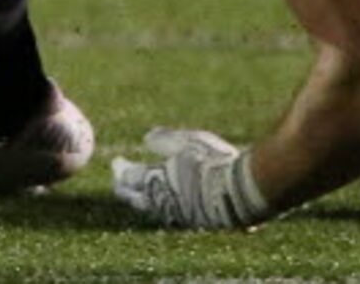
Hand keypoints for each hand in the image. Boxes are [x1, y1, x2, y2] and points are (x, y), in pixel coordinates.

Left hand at [111, 127, 268, 229]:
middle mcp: (163, 201)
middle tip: (120, 182)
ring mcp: (179, 214)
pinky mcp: (196, 221)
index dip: (121, 170)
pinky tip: (168, 201)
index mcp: (156, 180)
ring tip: (140, 192)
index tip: (116, 163)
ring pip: (152, 209)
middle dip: (126, 189)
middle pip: (136, 198)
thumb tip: (145, 139)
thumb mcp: (188, 142)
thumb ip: (164, 140)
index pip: (129, 178)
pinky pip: (171, 214)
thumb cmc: (214, 162)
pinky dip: (163, 205)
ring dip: (143, 199)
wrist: (243, 192)